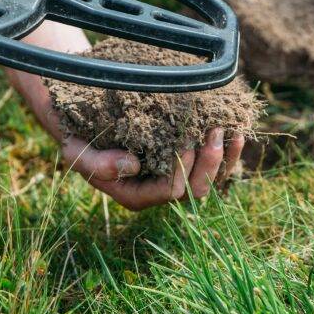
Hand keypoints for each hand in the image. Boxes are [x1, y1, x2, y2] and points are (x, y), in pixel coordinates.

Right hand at [8, 23, 244, 209]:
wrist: (82, 119)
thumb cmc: (78, 136)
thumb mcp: (77, 151)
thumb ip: (98, 164)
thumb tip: (133, 166)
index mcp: (136, 194)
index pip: (169, 191)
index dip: (182, 169)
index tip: (185, 140)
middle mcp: (159, 189)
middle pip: (195, 189)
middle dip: (209, 163)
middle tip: (213, 132)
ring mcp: (175, 175)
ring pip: (209, 178)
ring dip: (224, 157)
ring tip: (230, 129)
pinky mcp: (185, 159)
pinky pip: (213, 163)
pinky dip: (228, 149)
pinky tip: (237, 130)